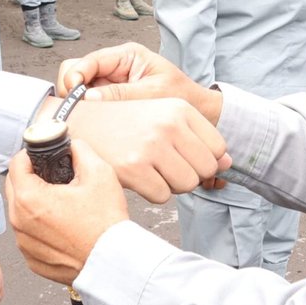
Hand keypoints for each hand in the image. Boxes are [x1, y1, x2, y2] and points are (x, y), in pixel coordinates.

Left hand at [6, 140, 127, 284]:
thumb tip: (72, 146)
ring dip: (34, 203)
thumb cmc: (106, 223)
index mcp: (29, 199)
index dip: (31, 154)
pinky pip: (29, 235)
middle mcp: (20, 223)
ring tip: (61, 202)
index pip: (16, 164)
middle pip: (14, 187)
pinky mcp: (33, 259)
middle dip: (30, 177)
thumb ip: (80, 150)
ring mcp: (25, 244)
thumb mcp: (99, 172)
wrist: (113, 262)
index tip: (43, 156)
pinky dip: (40, 227)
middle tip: (54, 176)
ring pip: (20, 212)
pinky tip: (62, 224)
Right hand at [51, 95, 228, 202]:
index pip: (218, 148)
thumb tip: (229, 164)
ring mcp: (151, 147)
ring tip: (150, 168)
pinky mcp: (133, 169)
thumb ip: (199, 139)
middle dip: (189, 173)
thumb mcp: (163, 117)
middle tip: (165, 165)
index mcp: (179, 108)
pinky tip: (137, 175)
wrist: (77, 123)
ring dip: (171, 184)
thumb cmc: (123, 122)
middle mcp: (168, 125)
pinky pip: (162, 196)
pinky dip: (152, 191)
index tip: (184, 156)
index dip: (204, 158)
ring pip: (186, 185)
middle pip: (205, 169)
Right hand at [58, 43, 222, 119]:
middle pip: (75, 73)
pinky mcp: (111, 103)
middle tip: (78, 110)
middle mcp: (114, 67)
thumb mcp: (154, 92)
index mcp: (126, 56)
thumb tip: (88, 99)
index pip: (88, 61)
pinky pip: (90, 107)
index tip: (74, 94)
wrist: (200, 110)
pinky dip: (89, 116)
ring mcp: (110, 85)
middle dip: (72, 91)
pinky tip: (97, 128)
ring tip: (89, 120)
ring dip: (80, 106)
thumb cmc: (183, 95)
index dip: (75, 76)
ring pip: (78, 91)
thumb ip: (123, 94)